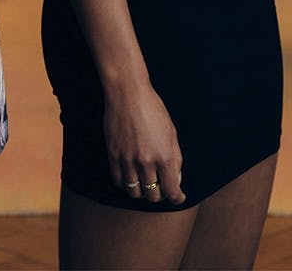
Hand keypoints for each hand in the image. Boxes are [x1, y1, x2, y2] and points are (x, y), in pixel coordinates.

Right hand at [102, 82, 184, 205]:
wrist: (127, 92)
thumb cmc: (152, 108)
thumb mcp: (171, 131)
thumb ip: (176, 158)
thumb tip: (176, 179)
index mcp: (164, 156)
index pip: (172, 192)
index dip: (177, 198)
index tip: (178, 196)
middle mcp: (146, 162)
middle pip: (153, 196)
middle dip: (160, 194)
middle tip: (161, 186)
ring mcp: (127, 160)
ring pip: (135, 193)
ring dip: (142, 191)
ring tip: (145, 182)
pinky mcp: (113, 155)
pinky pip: (119, 181)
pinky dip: (126, 184)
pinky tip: (131, 175)